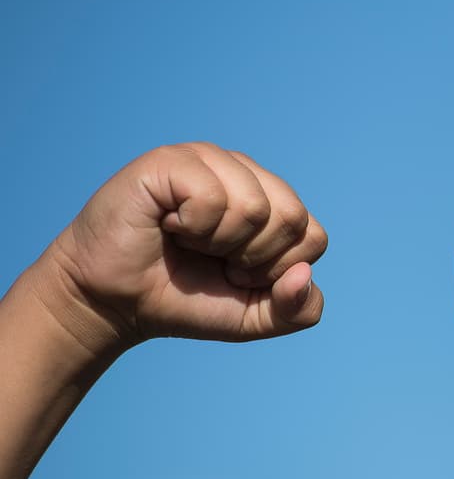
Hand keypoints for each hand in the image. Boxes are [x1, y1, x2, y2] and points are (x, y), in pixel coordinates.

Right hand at [36, 142, 326, 352]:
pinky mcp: (172, 160)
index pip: (313, 237)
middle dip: (253, 257)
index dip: (276, 271)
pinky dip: (192, 226)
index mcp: (272, 202)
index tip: (237, 274)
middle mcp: (246, 174)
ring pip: (256, 206)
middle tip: (214, 258)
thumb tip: (303, 274)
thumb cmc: (185, 300)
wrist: (114, 302)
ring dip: (219, 242)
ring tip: (189, 240)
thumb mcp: (253, 318)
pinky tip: (168, 224)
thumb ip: (297, 310)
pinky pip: (213, 195)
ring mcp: (209, 161)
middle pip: (293, 217)